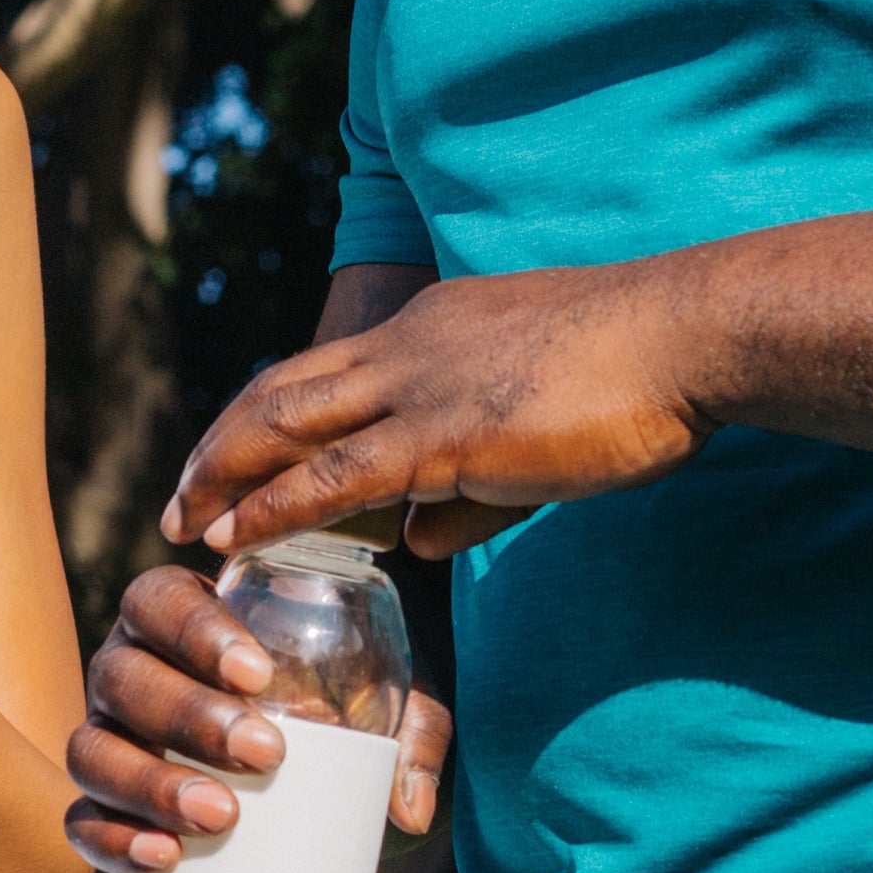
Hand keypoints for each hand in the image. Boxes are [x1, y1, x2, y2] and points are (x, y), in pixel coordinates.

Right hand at [66, 564, 451, 872]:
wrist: (285, 773)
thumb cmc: (329, 710)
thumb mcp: (382, 702)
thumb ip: (409, 733)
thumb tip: (407, 808)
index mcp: (176, 619)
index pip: (160, 600)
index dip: (197, 631)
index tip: (259, 675)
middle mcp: (127, 668)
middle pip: (123, 677)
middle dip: (188, 715)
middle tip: (263, 752)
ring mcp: (105, 736)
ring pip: (90, 748)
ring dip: (148, 782)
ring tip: (219, 816)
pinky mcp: (99, 803)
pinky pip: (80, 819)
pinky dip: (112, 838)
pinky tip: (162, 857)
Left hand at [167, 259, 711, 562]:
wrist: (693, 333)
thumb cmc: (642, 375)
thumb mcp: (539, 431)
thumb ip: (468, 491)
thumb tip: (412, 544)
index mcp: (434, 328)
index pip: (326, 371)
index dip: (269, 418)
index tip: (232, 459)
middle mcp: (408, 344)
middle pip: (279, 389)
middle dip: (221, 446)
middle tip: (179, 494)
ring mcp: (420, 384)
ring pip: (286, 424)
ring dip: (224, 474)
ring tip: (182, 520)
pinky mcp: (444, 433)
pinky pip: (335, 474)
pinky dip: (274, 505)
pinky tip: (236, 535)